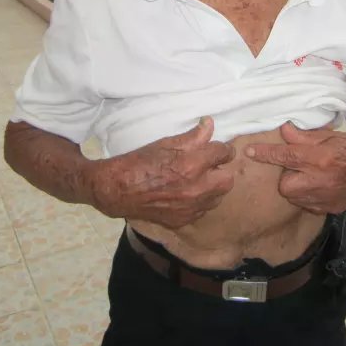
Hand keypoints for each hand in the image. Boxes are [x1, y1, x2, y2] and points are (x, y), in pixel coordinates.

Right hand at [92, 117, 235, 227]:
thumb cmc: (140, 161)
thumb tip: (209, 124)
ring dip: (213, 187)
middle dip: (221, 170)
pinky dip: (200, 201)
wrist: (118, 190)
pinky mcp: (184, 220)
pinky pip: (203, 210)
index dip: (221, 149)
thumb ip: (193, 136)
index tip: (216, 148)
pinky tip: (187, 194)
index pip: (223, 153)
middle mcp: (196, 189)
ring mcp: (191, 208)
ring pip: (218, 197)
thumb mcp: (166, 143)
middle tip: (209, 165)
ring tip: (198, 180)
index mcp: (192, 165)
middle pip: (228, 179)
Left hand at [244, 121, 345, 213]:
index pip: (286, 155)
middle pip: (286, 185)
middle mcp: (322, 181)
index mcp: (320, 159)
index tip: (250, 152)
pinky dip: (308, 195)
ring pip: (294, 196)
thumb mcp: (326, 135)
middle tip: (299, 166)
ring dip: (296, 186)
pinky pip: (307, 204)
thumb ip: (302, 136)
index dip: (267, 153)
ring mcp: (326, 198)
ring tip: (310, 176)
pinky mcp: (330, 209)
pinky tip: (319, 186)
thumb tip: (283, 131)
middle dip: (288, 176)